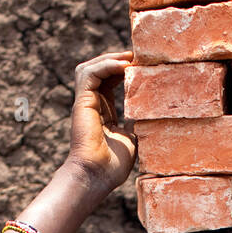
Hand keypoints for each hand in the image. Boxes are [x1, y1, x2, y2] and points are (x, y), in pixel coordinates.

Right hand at [66, 49, 136, 194]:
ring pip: (91, 67)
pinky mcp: (81, 102)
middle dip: (119, 59)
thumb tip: (150, 115)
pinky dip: (105, 66)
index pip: (110, 80)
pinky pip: (89, 74)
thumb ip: (137, 123)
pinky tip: (124, 66)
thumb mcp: (133, 138)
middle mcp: (92, 104)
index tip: (143, 64)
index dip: (124, 69)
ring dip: (111, 58)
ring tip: (131, 58)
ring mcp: (85, 102)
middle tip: (140, 56)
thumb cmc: (113, 165)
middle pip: (100, 69)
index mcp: (103, 111)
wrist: (97, 176)